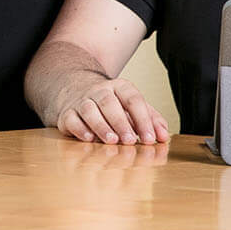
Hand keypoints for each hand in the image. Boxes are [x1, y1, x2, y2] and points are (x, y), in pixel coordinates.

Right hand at [44, 75, 169, 146]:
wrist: (75, 90)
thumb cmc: (111, 105)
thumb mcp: (133, 106)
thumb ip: (150, 119)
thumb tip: (164, 136)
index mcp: (119, 87)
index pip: (133, 100)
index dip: (143, 119)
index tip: (150, 138)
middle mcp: (99, 92)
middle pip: (109, 103)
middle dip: (121, 123)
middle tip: (131, 141)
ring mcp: (81, 101)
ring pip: (89, 110)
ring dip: (101, 126)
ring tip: (112, 141)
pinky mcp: (67, 113)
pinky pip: (71, 119)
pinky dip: (80, 129)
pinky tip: (89, 139)